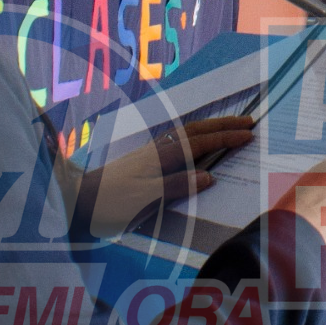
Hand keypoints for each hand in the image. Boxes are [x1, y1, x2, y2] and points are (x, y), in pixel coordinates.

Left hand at [87, 116, 256, 228]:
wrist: (77, 199)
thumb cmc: (108, 202)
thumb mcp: (144, 198)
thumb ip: (176, 185)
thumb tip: (209, 176)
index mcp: (160, 156)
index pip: (200, 142)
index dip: (225, 137)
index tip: (248, 134)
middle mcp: (157, 149)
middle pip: (196, 130)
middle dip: (223, 124)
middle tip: (249, 121)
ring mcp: (150, 153)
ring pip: (186, 133)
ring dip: (211, 128)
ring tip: (230, 126)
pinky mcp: (144, 161)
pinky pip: (178, 142)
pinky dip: (196, 137)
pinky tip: (197, 141)